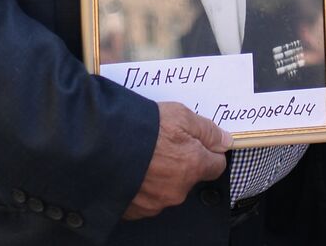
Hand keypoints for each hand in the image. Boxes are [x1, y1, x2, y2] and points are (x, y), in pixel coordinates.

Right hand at [123, 102, 231, 219]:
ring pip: (167, 189)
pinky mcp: (134, 210)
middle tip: (162, 144)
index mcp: (193, 166)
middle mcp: (178, 190)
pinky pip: (146, 199)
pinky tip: (132, 170)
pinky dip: (142, 187)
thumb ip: (207, 130)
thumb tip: (225, 141)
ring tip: (143, 156)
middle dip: (181, 163)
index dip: (208, 151)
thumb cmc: (142, 127)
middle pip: (189, 177)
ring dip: (160, 176)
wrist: (100, 145)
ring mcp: (155, 203)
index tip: (197, 142)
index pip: (216, 165)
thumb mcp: (181, 115)